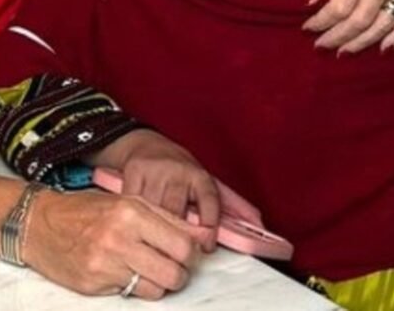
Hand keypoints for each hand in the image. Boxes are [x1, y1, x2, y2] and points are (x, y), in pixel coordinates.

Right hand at [23, 189, 202, 299]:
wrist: (37, 223)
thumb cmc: (84, 210)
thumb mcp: (126, 202)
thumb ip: (166, 218)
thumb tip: (204, 236)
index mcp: (131, 211)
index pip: (183, 244)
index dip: (190, 253)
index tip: (183, 252)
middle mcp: (119, 237)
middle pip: (175, 272)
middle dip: (178, 272)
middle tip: (167, 264)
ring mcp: (105, 264)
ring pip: (157, 289)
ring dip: (157, 283)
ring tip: (144, 269)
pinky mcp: (94, 285)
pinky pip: (131, 295)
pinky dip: (132, 287)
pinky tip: (120, 272)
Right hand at [89, 129, 218, 249]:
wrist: (144, 143)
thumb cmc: (177, 169)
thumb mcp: (203, 181)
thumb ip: (231, 203)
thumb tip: (259, 223)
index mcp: (199, 175)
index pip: (210, 201)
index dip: (209, 227)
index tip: (206, 246)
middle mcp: (179, 170)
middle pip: (178, 212)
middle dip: (177, 235)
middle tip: (175, 250)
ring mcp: (155, 171)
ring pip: (154, 211)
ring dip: (154, 229)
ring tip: (154, 238)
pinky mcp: (134, 172)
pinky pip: (134, 203)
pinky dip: (135, 217)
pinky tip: (137, 223)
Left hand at [303, 0, 393, 53]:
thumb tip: (310, 2)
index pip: (339, 6)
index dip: (321, 22)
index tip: (308, 28)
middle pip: (361, 19)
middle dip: (338, 37)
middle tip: (322, 45)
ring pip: (385, 23)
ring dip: (363, 42)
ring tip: (344, 50)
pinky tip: (382, 47)